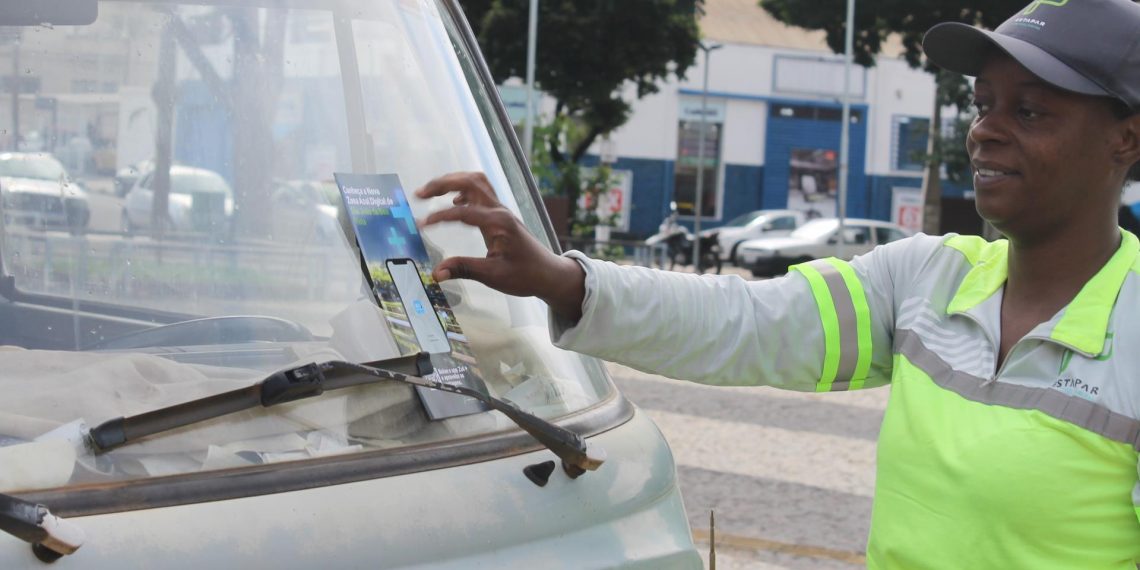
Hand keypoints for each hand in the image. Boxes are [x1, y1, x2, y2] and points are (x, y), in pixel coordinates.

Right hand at [416, 172, 584, 321]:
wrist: (548, 273)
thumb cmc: (525, 275)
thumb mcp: (493, 275)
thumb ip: (464, 269)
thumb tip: (436, 273)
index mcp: (498, 223)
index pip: (463, 212)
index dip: (440, 217)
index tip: (421, 224)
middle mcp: (499, 211)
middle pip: (470, 181)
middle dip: (443, 183)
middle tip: (420, 194)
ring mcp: (500, 210)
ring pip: (476, 181)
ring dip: (452, 181)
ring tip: (430, 192)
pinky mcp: (500, 215)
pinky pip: (481, 191)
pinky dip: (463, 190)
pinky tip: (452, 201)